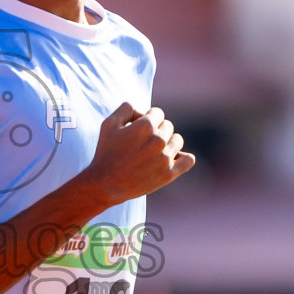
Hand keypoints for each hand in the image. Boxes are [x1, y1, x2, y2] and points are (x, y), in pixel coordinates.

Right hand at [79, 101, 195, 205]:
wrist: (105, 185)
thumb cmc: (105, 153)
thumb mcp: (108, 124)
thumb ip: (126, 109)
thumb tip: (141, 110)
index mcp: (145, 126)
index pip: (158, 113)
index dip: (147, 119)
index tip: (138, 129)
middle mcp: (158, 140)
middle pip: (168, 126)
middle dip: (156, 131)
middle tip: (141, 143)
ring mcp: (165, 158)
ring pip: (178, 140)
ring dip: (168, 143)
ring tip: (153, 152)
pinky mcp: (169, 174)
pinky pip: (188, 160)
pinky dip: (183, 158)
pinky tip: (172, 159)